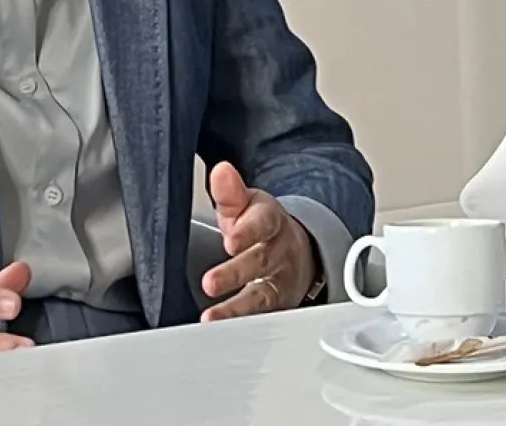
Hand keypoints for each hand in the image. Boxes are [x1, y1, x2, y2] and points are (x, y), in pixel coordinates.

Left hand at [200, 162, 315, 321]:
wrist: (295, 248)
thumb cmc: (260, 225)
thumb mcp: (246, 203)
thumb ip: (231, 191)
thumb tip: (221, 172)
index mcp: (270, 221)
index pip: (263, 223)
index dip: (247, 232)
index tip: (230, 240)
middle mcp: (279, 252)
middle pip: (260, 262)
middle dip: (236, 273)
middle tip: (210, 282)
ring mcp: (280, 281)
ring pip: (263, 296)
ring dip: (237, 309)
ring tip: (212, 317)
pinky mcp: (279, 306)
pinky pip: (263, 319)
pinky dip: (245, 328)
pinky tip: (223, 333)